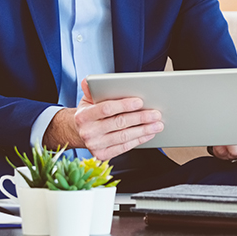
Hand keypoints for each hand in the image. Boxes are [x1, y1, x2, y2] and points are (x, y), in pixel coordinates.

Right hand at [44, 79, 164, 160]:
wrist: (79, 133)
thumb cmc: (89, 114)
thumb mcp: (87, 100)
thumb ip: (91, 90)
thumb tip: (88, 80)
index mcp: (84, 116)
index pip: (106, 109)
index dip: (124, 105)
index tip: (140, 101)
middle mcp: (88, 132)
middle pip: (119, 123)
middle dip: (140, 118)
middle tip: (156, 113)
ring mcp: (95, 145)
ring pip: (124, 136)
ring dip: (144, 130)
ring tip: (157, 124)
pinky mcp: (102, 155)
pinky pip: (124, 147)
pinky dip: (138, 140)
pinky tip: (148, 134)